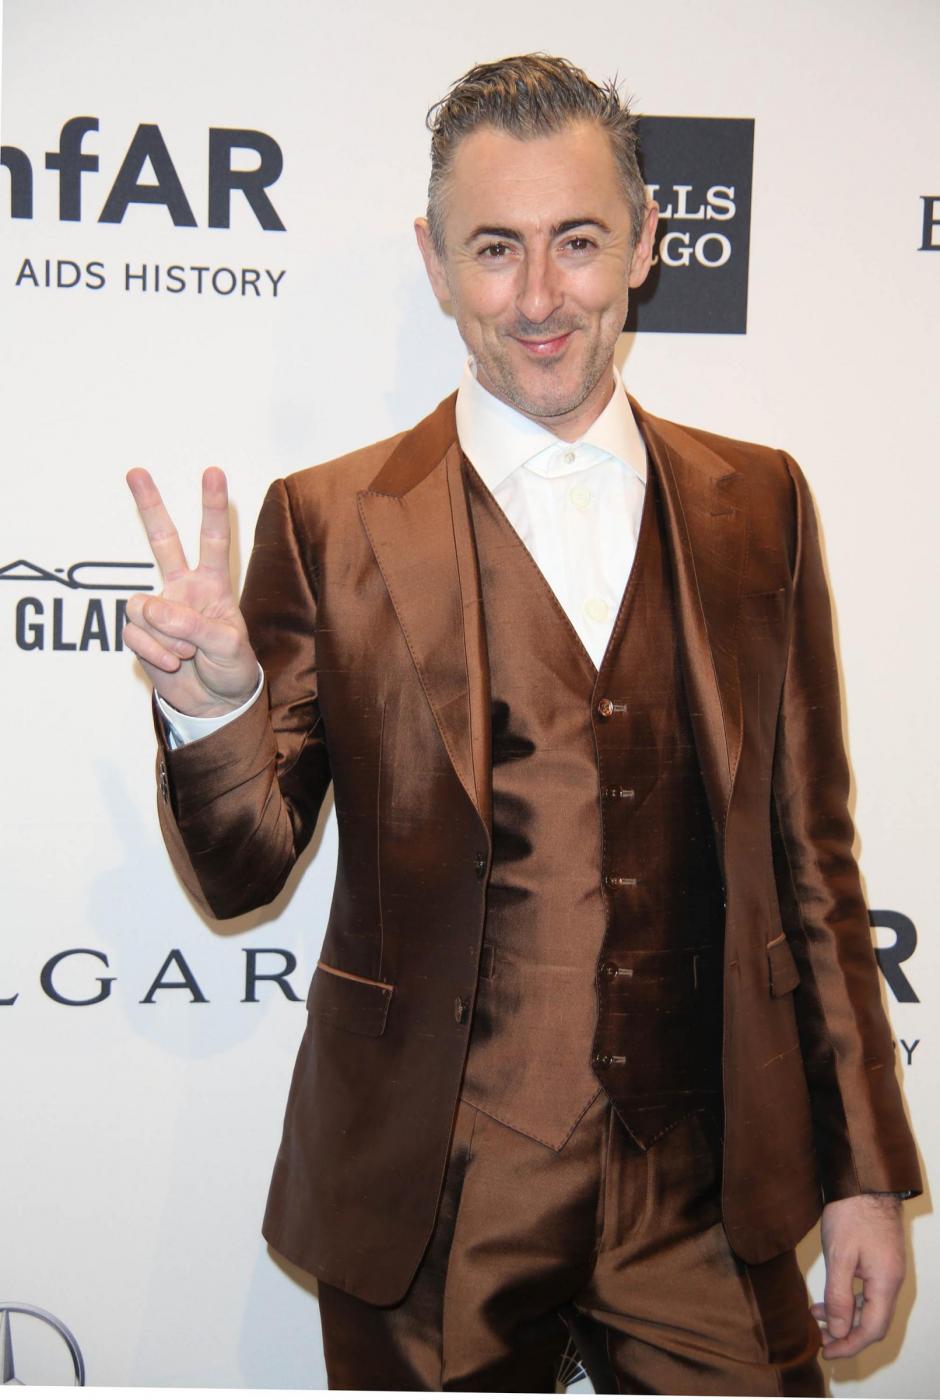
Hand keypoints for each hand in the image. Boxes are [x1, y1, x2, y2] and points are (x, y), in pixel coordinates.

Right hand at [124, 466, 259, 716]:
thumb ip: (192, 625)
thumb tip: (149, 607)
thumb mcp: (226, 647)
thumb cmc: (231, 669)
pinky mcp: (140, 633)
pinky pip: (135, 634)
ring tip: (186, 654)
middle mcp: (183, 589)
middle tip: (135, 471)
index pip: (213, 540)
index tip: (213, 472)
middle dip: (150, 506)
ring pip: (142, 605)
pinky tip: (172, 663)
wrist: (215, 704)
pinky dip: (153, 653)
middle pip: (163, 540)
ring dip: (164, 635)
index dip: (212, 507)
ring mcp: (159, 610)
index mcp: (213, 585)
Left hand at [812, 1194, 905, 1358]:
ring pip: (869, 1308)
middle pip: (873, 1323)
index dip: (850, 1345)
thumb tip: (840, 1330)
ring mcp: (887, 1271)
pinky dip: (848, 1301)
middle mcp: (891, 1281)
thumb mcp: (840, 1255)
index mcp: (885, 1283)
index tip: (827, 1352)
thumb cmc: (852, 1213)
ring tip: (816, 1320)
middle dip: (847, 1336)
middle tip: (820, 1341)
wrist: (865, 1181)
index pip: (872, 1329)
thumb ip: (840, 1296)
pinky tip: (827, 1300)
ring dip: (845, 1319)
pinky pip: (867, 1292)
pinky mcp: (879, 1262)